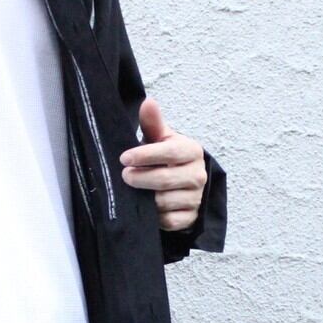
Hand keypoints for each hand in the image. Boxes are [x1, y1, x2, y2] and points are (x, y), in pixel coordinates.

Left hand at [119, 96, 206, 232]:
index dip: (145, 156)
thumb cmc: (166, 156)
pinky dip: (154, 216)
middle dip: (140, 178)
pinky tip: (146, 208)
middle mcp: (198, 174)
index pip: (170, 153)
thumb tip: (149, 102)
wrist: (182, 181)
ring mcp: (196, 198)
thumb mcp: (160, 138)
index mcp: (192, 151)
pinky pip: (169, 220)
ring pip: (165, 202)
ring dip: (145, 198)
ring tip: (133, 192)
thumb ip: (153, 122)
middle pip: (165, 180)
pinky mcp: (191, 217)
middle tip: (124, 176)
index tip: (124, 158)